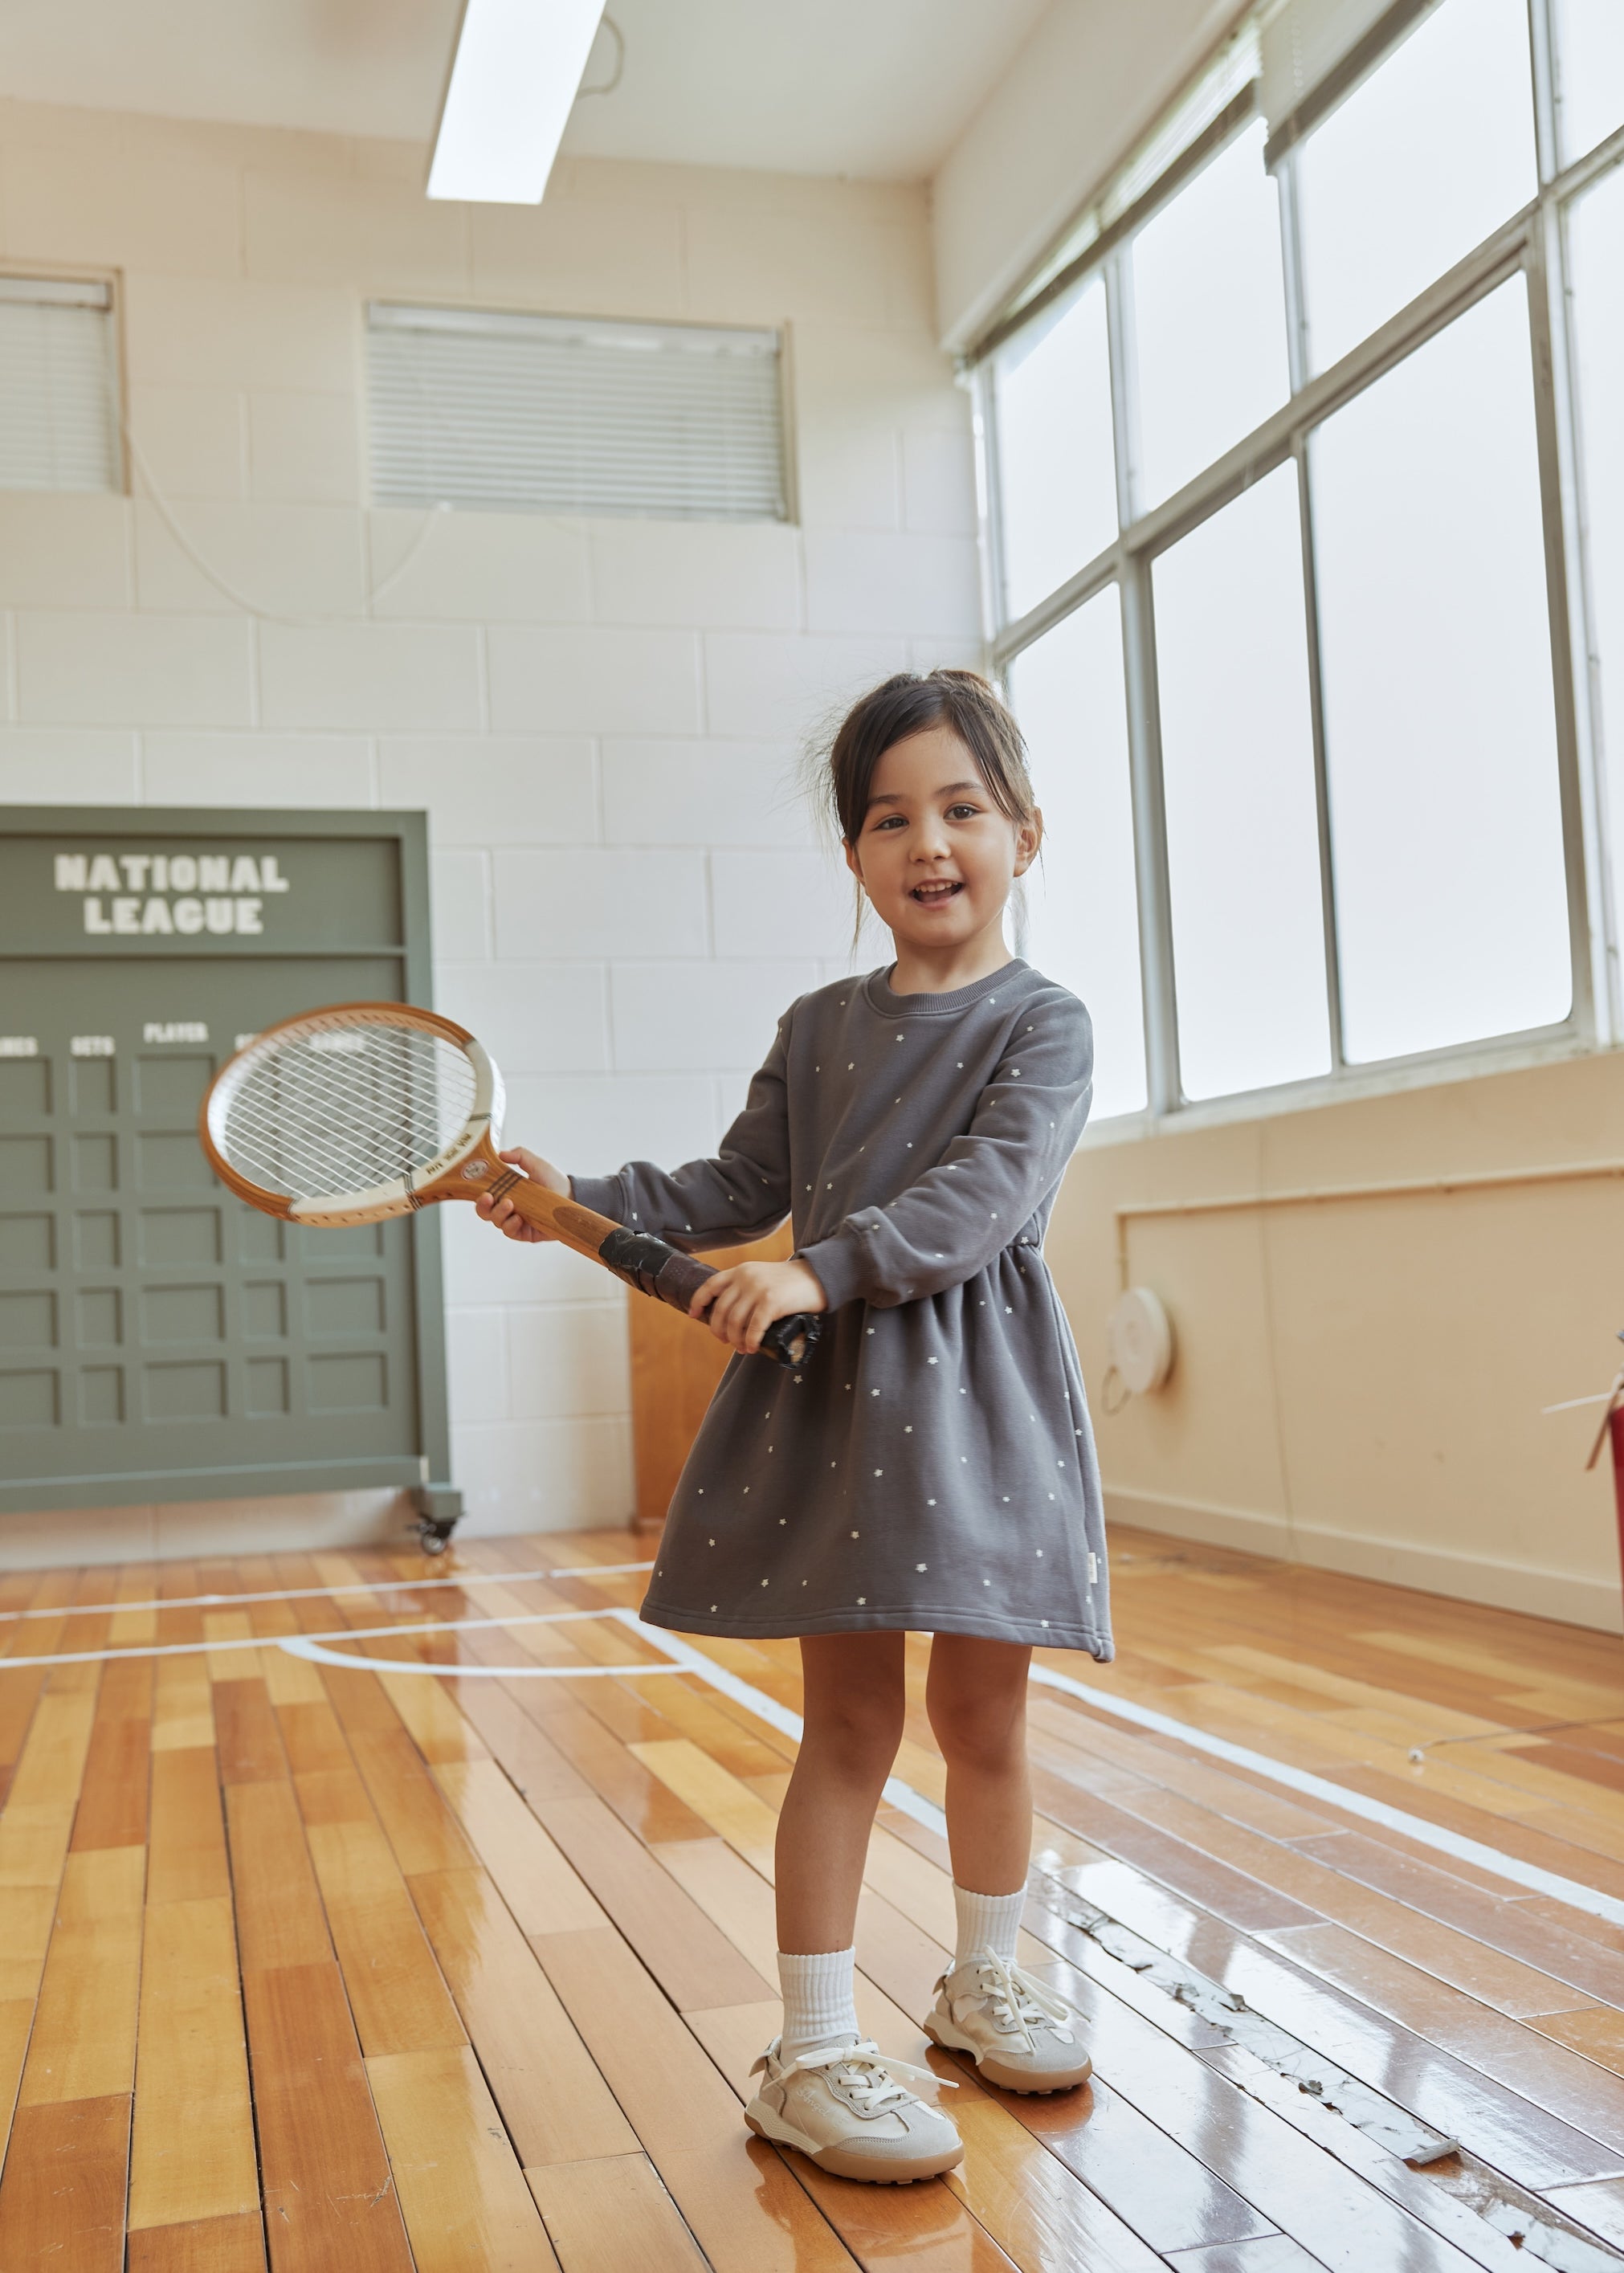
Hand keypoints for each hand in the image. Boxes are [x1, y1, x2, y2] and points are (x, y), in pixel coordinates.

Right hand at [475, 1147, 568, 1242]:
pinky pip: (511, 1233)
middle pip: (485, 1212)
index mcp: (506, 1192)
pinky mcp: (525, 1233)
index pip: (484, 1197)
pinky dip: (510, 1226)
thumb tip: (501, 1154)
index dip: (478, 1195)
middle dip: (483, 1206)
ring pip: (496, 1222)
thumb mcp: (536, 1164)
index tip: (481, 1189)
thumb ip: (519, 1155)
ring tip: (510, 1204)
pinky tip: (518, 1218)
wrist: (572, 1195)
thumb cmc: (554, 1180)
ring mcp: (516, 1221)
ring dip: (499, 1213)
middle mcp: (508, 1208)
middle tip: (489, 1197)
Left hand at [688, 1257, 827, 1354]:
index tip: (693, 1315)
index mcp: (740, 1271)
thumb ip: (746, 1288)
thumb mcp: (762, 1276)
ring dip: (736, 1340)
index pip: (710, 1285)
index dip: (698, 1301)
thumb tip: (731, 1316)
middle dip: (719, 1330)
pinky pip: (753, 1328)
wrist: (818, 1276)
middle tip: (726, 1341)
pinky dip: (750, 1341)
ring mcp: (758, 1289)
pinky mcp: (771, 1302)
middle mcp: (745, 1278)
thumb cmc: (791, 1282)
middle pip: (721, 1310)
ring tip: (743, 1348)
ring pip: (735, 1322)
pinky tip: (752, 1348)